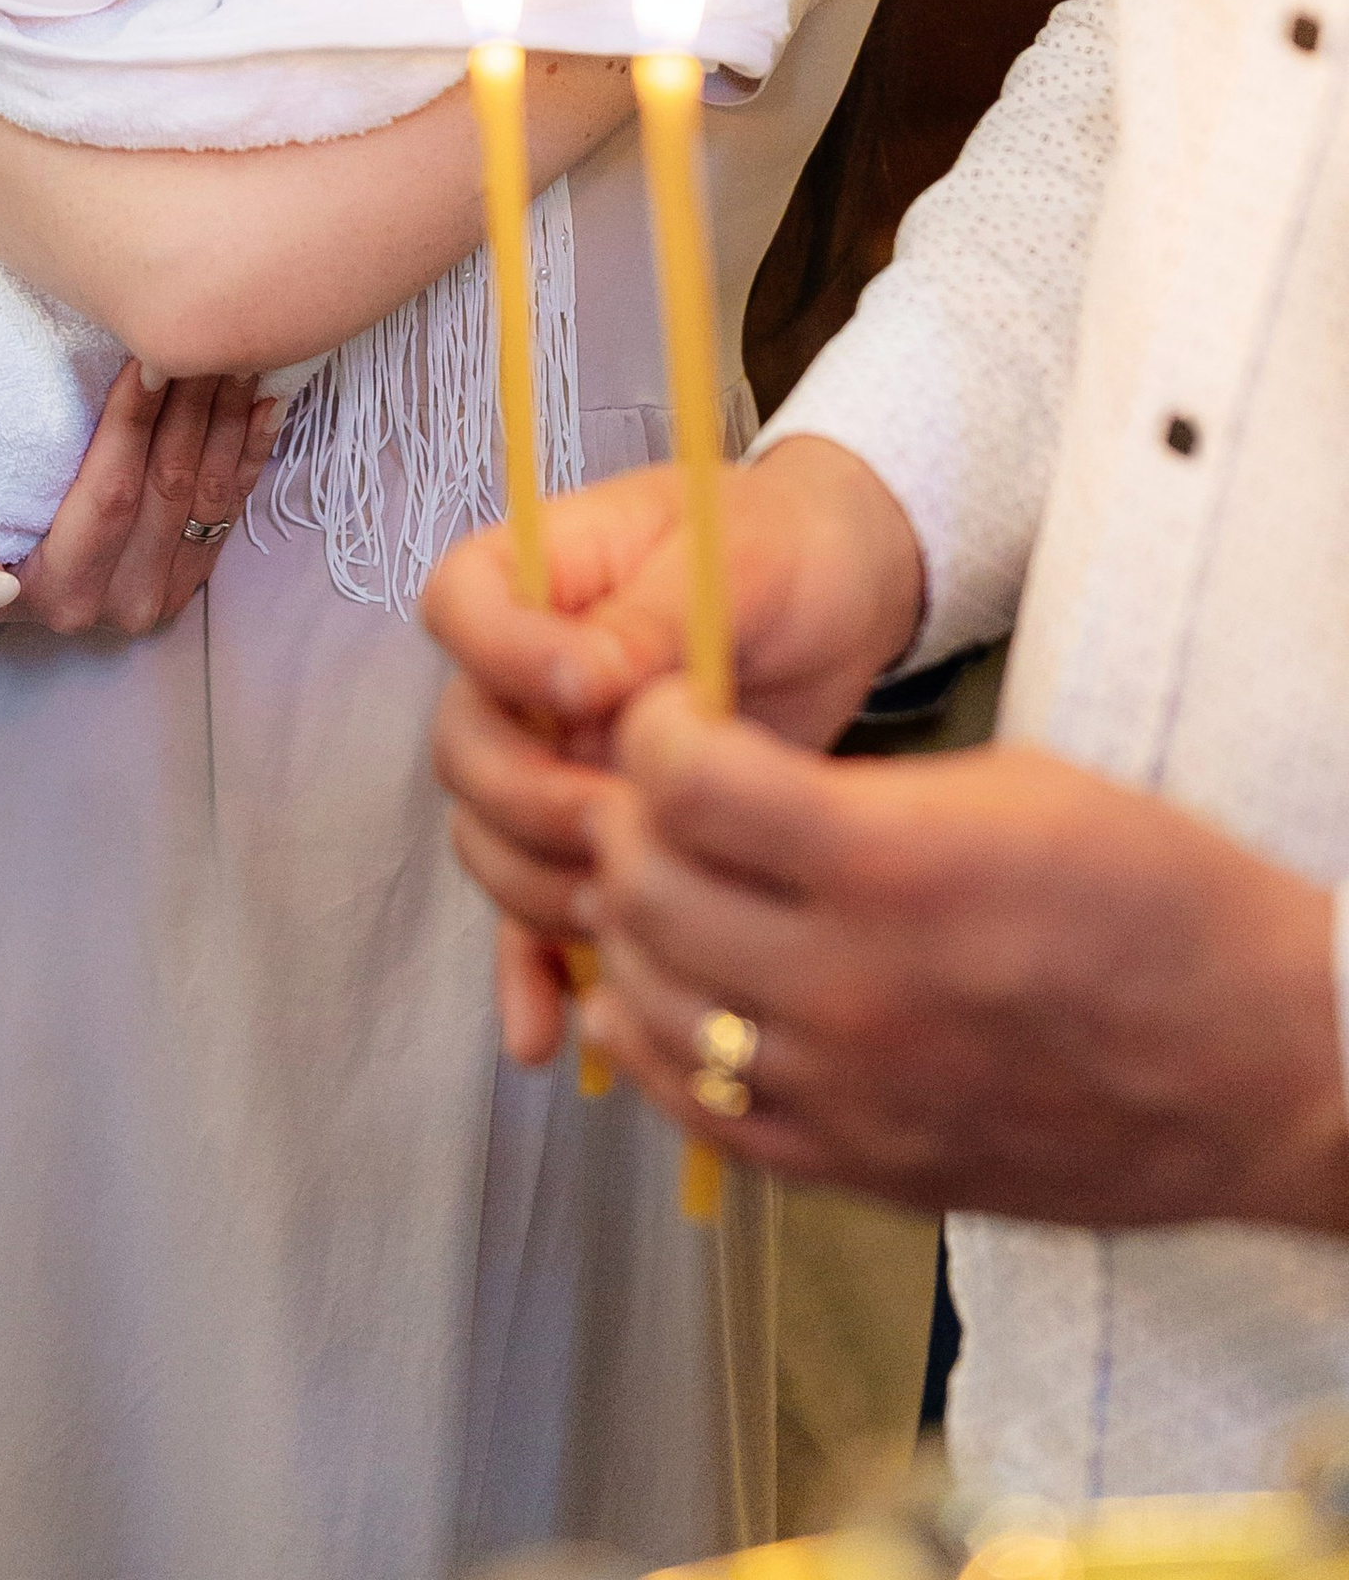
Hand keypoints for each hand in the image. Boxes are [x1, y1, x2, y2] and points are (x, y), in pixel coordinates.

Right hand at [0, 359, 280, 634]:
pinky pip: (233, 508)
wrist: (15, 595)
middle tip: (205, 329)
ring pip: (208, 492)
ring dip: (227, 417)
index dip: (132, 425)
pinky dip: (251, 451)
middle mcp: (123, 602)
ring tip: (239, 349)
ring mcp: (167, 591)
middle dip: (190, 404)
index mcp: (62, 594)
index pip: (109, 496)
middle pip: (167, 486)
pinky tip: (267, 399)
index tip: (147, 356)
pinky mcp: (196, 577)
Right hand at [422, 437, 923, 1063]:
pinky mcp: (589, 833)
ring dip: (542, 886)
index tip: (594, 688)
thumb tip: (588, 682)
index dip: (507, 659)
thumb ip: (652, 615)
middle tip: (623, 821)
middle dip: (533, 801)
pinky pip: (531, 909)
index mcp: (530, 572)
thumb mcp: (731, 560)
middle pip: (463, 749)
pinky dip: (528, 972)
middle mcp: (518, 670)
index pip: (458, 608)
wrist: (844, 596)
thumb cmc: (782, 550)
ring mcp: (547, 756)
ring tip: (633, 906)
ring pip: (492, 840)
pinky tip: (545, 1035)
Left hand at [580, 686, 1348, 1231]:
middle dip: (624, 818)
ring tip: (654, 885)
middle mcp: (853, 989)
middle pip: (646, 888)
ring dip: (629, 930)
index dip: (655, 729)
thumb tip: (728, 779)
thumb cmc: (1159, 905)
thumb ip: (852, 790)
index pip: (685, 783)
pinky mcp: (862, 1170)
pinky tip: (661, 997)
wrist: (1264, 1060)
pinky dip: (654, 1049)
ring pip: (651, 1004)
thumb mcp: (1009, 784)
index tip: (670, 716)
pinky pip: (701, 1113)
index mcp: (894, 869)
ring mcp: (851, 1092)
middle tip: (647, 793)